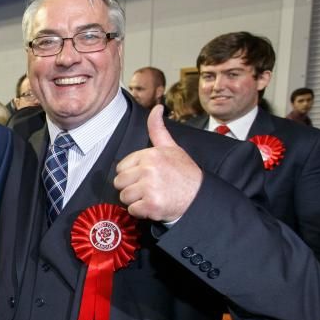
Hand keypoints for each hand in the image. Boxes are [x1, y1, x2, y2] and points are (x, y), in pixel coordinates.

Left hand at [114, 105, 202, 221]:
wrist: (200, 196)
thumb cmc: (184, 173)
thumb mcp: (172, 147)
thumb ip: (158, 129)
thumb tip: (156, 108)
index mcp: (150, 154)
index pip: (121, 167)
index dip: (131, 174)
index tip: (145, 176)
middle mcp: (149, 169)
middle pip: (119, 182)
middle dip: (131, 188)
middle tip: (148, 188)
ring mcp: (149, 187)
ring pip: (124, 197)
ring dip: (135, 201)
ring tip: (151, 196)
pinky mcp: (151, 205)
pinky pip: (132, 210)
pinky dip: (142, 212)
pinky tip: (154, 205)